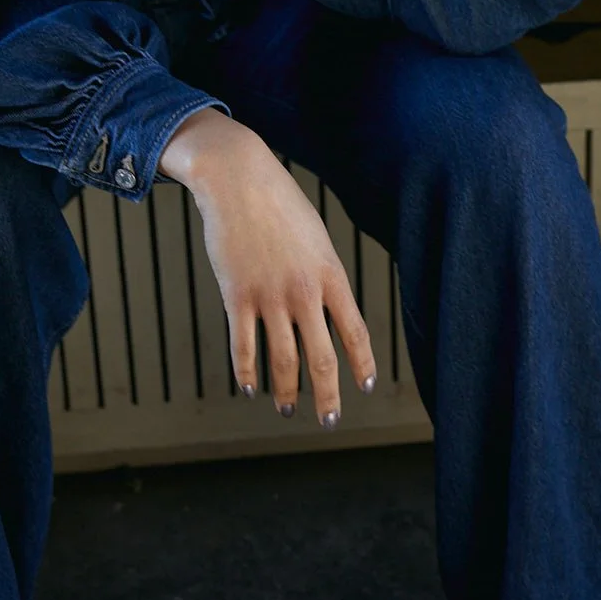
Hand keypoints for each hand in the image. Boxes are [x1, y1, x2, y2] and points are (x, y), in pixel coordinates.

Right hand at [161, 108, 376, 427]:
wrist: (239, 180)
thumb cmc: (280, 204)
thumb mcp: (316, 238)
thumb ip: (323, 275)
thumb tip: (328, 309)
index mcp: (330, 274)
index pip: (355, 330)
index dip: (361, 363)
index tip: (364, 387)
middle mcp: (304, 291)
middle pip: (321, 356)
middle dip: (327, 394)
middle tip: (330, 419)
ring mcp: (269, 295)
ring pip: (282, 360)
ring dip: (287, 391)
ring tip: (288, 408)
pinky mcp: (236, 296)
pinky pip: (243, 346)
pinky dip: (247, 373)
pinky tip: (250, 388)